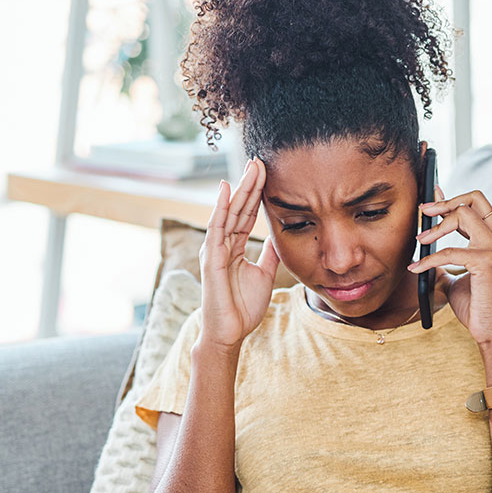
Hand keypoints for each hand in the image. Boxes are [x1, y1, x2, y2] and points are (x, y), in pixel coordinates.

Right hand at [197, 157, 280, 353]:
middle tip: (260, 160)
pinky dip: (220, 208)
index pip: (248, 214)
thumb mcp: (264, 273)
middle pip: (239, 208)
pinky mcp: (212, 258)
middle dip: (250, 184)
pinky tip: (225, 190)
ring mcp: (215, 249)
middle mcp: (223, 243)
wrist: (231, 332)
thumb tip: (280, 235)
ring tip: (250, 167)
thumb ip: (269, 253)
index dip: (257, 193)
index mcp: (235, 246)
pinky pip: (216, 228)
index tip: (268, 172)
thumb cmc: (243, 306)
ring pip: (229, 212)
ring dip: (239, 189)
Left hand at [408, 185, 491, 346]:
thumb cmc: (478, 306)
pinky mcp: (486, 261)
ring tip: (419, 241)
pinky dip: (428, 259)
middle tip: (422, 211)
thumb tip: (426, 249)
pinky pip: (449, 250)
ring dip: (435, 227)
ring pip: (462, 215)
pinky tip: (417, 268)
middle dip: (444, 202)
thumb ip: (447, 261)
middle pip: (473, 199)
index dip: (453, 197)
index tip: (431, 196)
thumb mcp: (457, 277)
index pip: (478, 203)